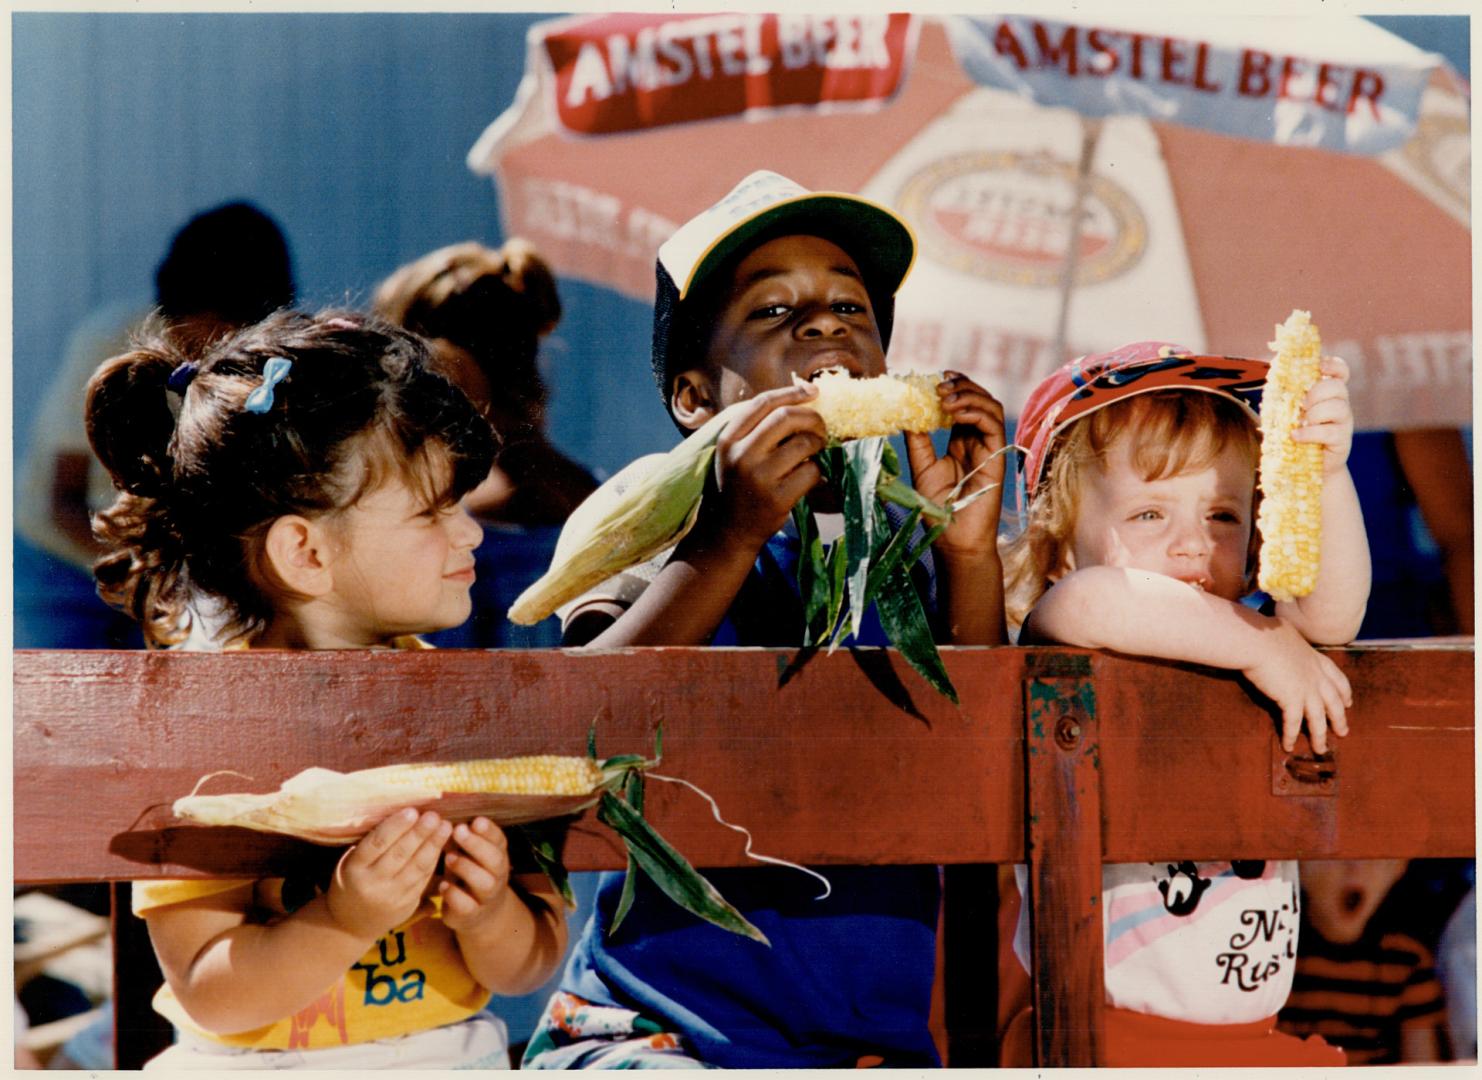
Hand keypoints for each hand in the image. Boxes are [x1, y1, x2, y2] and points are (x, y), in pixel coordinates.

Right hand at [326, 808, 449, 941]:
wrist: (349, 925)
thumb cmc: (351, 881)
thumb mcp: (349, 862)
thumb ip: (371, 843)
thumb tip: (400, 813)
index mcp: (353, 869)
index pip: (377, 843)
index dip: (396, 826)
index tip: (412, 811)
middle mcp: (372, 884)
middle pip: (400, 854)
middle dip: (420, 833)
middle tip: (434, 815)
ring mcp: (391, 896)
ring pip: (416, 867)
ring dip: (433, 845)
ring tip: (445, 826)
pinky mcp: (406, 904)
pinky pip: (423, 878)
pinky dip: (434, 860)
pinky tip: (441, 844)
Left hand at [438, 817, 515, 934]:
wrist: (480, 913)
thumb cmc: (469, 872)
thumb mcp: (469, 853)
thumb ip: (461, 837)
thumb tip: (442, 812)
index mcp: (497, 854)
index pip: (499, 840)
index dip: (489, 830)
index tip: (475, 820)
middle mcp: (497, 874)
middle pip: (495, 859)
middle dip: (477, 844)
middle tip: (458, 831)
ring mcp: (486, 896)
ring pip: (484, 883)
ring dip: (467, 868)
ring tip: (448, 857)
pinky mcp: (472, 914)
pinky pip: (467, 906)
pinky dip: (454, 895)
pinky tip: (443, 885)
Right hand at [700, 382, 827, 551]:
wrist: (728, 531)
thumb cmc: (738, 484)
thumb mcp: (734, 452)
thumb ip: (757, 426)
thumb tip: (802, 395)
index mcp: (729, 439)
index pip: (763, 403)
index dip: (792, 392)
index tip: (813, 391)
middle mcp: (741, 455)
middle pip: (786, 418)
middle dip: (812, 418)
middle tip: (820, 427)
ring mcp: (760, 478)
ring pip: (804, 443)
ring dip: (818, 444)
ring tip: (816, 452)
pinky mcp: (778, 498)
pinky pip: (811, 472)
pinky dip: (818, 470)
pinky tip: (811, 476)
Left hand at [903, 372, 1006, 556]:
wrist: (954, 539)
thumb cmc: (938, 510)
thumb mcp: (922, 466)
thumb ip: (918, 439)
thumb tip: (906, 410)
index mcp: (960, 442)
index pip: (962, 405)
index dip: (952, 388)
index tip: (932, 379)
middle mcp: (977, 442)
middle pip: (979, 400)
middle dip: (960, 385)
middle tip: (938, 383)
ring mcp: (989, 449)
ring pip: (990, 407)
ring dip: (968, 395)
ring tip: (944, 396)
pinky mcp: (997, 457)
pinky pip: (993, 424)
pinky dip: (974, 411)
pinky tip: (953, 412)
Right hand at [1242, 618, 1351, 753]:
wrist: (1257, 641)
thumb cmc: (1265, 633)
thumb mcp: (1284, 631)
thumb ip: (1288, 638)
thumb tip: (1278, 630)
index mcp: (1316, 660)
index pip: (1338, 679)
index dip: (1344, 693)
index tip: (1349, 702)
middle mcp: (1316, 677)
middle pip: (1333, 702)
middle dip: (1339, 719)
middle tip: (1343, 732)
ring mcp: (1306, 690)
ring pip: (1318, 719)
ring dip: (1320, 736)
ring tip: (1321, 749)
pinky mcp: (1291, 700)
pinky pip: (1293, 723)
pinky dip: (1291, 735)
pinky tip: (1289, 746)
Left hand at [1291, 356, 1353, 474]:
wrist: (1303, 466)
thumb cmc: (1293, 432)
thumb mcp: (1287, 410)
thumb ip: (1285, 392)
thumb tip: (1275, 371)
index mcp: (1328, 393)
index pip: (1340, 371)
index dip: (1333, 365)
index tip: (1319, 366)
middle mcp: (1340, 404)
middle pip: (1337, 386)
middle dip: (1316, 393)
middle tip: (1301, 405)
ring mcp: (1343, 422)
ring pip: (1337, 407)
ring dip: (1314, 413)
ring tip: (1300, 422)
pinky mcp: (1342, 440)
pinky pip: (1329, 432)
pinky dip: (1309, 433)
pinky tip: (1296, 436)